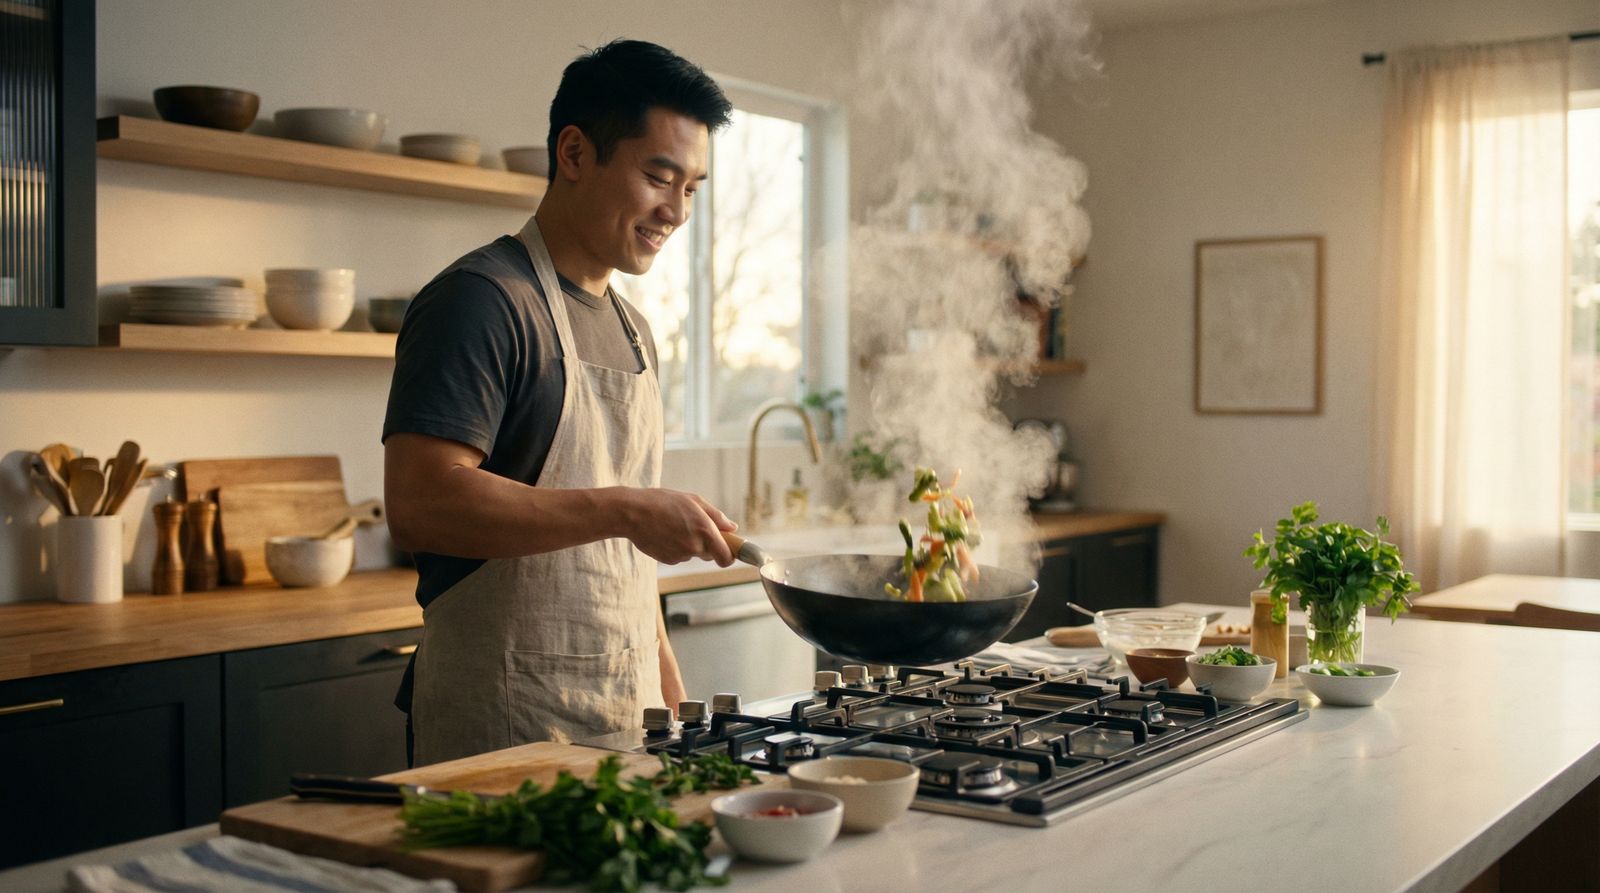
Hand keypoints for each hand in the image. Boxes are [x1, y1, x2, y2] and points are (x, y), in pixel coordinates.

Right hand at [619, 487, 736, 565]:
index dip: (730, 556)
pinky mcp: (667, 560)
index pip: (726, 558)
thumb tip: (732, 528)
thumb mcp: (693, 501)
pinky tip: (664, 532)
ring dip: (689, 543)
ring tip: (673, 525)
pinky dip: (675, 547)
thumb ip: (716, 516)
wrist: (631, 513)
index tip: (728, 550)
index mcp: (705, 531)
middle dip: (707, 544)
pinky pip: (679, 555)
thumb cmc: (662, 502)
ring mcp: (680, 555)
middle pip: (710, 555)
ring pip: (693, 553)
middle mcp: (694, 547)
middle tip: (694, 526)